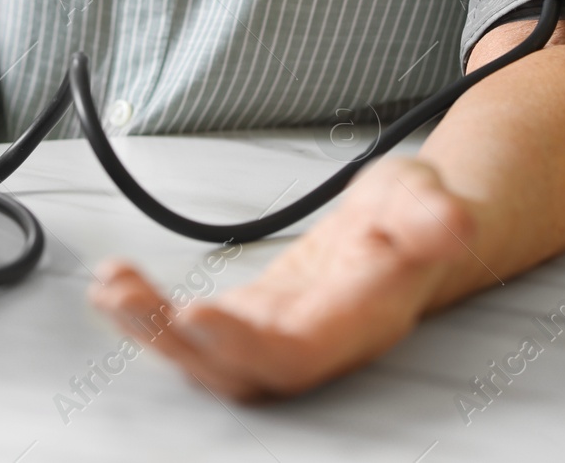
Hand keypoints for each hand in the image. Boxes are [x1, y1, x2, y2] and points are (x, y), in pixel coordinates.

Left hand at [87, 157, 474, 401]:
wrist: (408, 231)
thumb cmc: (413, 216)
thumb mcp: (424, 196)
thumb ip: (433, 215)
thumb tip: (453, 225)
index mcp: (357, 319)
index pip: (300, 350)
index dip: (246, 345)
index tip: (196, 316)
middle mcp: (314, 341)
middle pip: (240, 368)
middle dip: (177, 340)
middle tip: (126, 296)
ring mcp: (276, 337)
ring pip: (208, 357)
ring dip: (153, 329)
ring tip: (111, 288)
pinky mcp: (249, 322)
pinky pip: (194, 333)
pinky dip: (152, 314)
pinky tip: (115, 284)